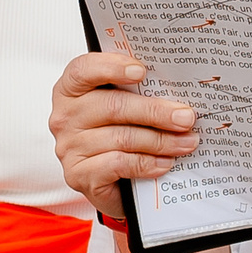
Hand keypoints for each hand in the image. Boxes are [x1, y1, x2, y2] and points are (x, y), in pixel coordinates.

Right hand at [51, 51, 197, 220]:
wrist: (111, 185)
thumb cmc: (121, 134)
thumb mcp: (126, 108)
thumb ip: (140, 92)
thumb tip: (178, 90)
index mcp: (72, 90)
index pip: (83, 70)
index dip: (111, 67)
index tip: (141, 71)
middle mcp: (65, 116)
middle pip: (113, 106)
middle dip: (155, 111)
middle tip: (186, 117)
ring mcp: (69, 147)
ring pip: (121, 137)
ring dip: (160, 141)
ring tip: (187, 142)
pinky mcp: (78, 175)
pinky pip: (118, 164)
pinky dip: (146, 163)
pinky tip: (165, 163)